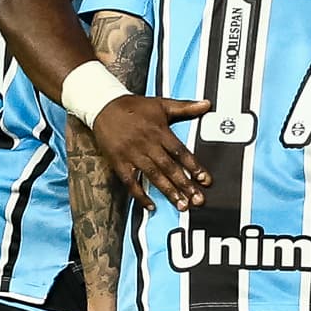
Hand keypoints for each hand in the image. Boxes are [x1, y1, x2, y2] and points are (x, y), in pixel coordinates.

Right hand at [89, 93, 216, 208]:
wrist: (103, 106)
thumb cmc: (134, 107)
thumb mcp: (161, 104)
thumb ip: (185, 107)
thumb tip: (207, 104)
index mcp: (160, 132)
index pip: (180, 152)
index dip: (194, 167)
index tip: (205, 180)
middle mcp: (148, 145)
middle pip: (169, 167)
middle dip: (184, 184)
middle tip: (197, 200)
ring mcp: (132, 155)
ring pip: (153, 176)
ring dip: (168, 191)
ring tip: (181, 205)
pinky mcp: (119, 163)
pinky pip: (130, 182)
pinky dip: (140, 195)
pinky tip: (151, 206)